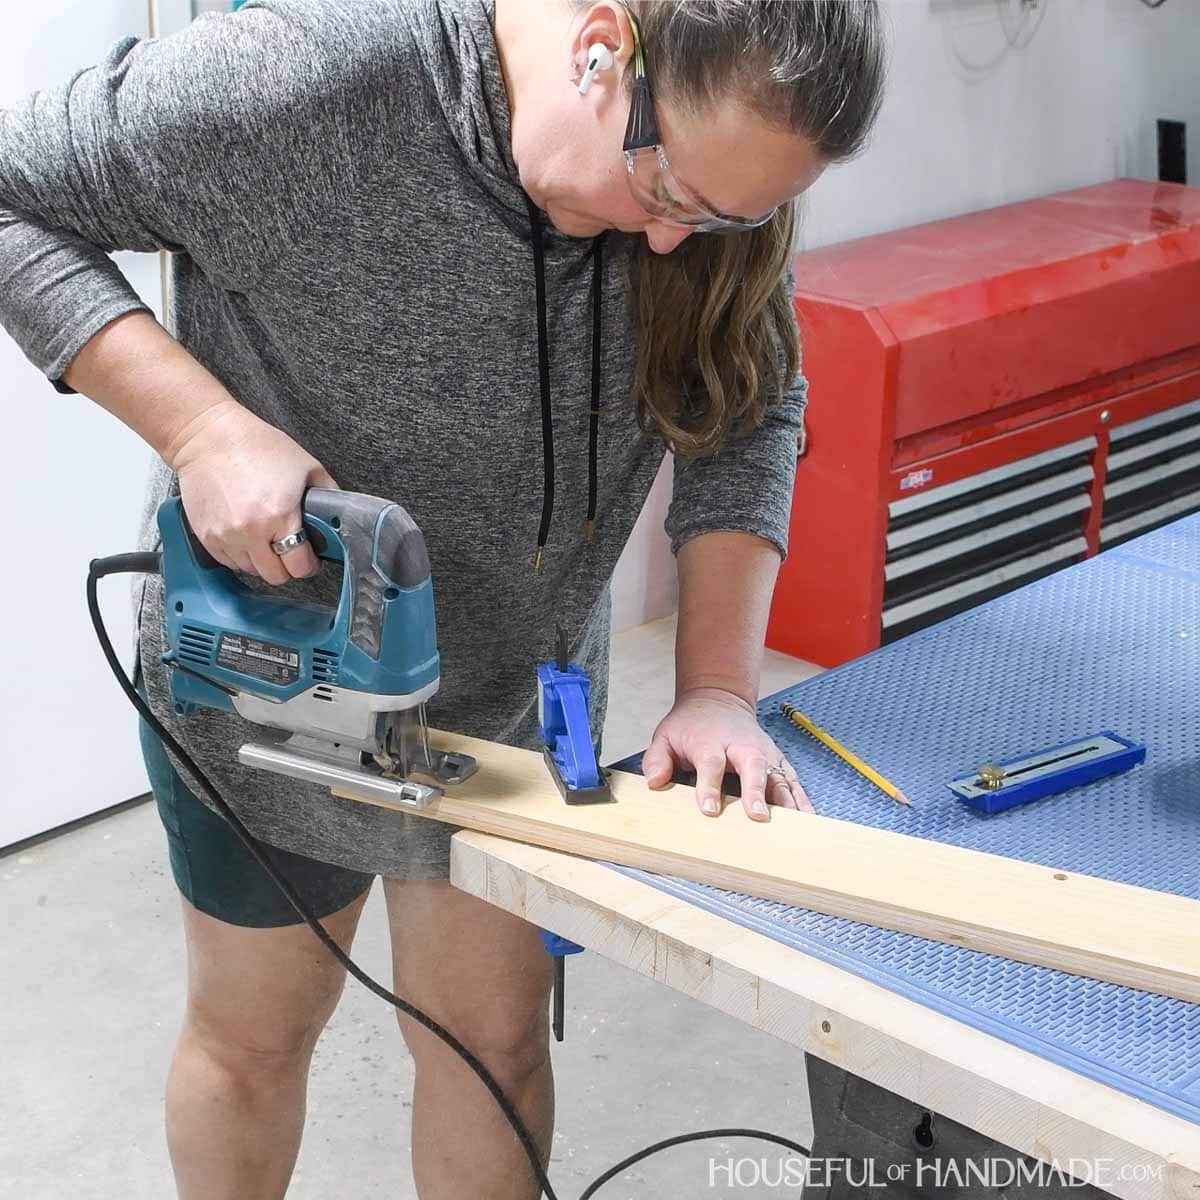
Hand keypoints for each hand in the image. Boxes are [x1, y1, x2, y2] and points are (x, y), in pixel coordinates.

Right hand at [166, 399, 336, 584]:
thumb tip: (339, 517)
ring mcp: (225, 536)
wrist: (208, 437)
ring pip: (251, 571)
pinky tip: (247, 537)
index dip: (309, 565)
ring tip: (267, 540)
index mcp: (279, 515)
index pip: (298, 566)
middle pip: (275, 576)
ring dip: (263, 561)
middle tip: (290, 551)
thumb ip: (328, 494)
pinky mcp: (206, 536)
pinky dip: (240, 556)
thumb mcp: (307, 466)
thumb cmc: (258, 446)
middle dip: (287, 567)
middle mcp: (250, 531)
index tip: (309, 559)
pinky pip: (229, 562)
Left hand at [642, 687, 812, 820]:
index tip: (709, 809)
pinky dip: (801, 798)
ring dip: (785, 799)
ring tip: (791, 826)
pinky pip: (792, 779)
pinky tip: (807, 818)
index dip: (709, 786)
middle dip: (755, 791)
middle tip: (757, 816)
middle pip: (752, 766)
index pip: (711, 763)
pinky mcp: (777, 760)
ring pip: (777, 774)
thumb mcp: (665, 736)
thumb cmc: (691, 725)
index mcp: (710, 741)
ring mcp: (763, 752)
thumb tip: (654, 781)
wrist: (717, 700)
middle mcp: (741, 745)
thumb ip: (657, 759)